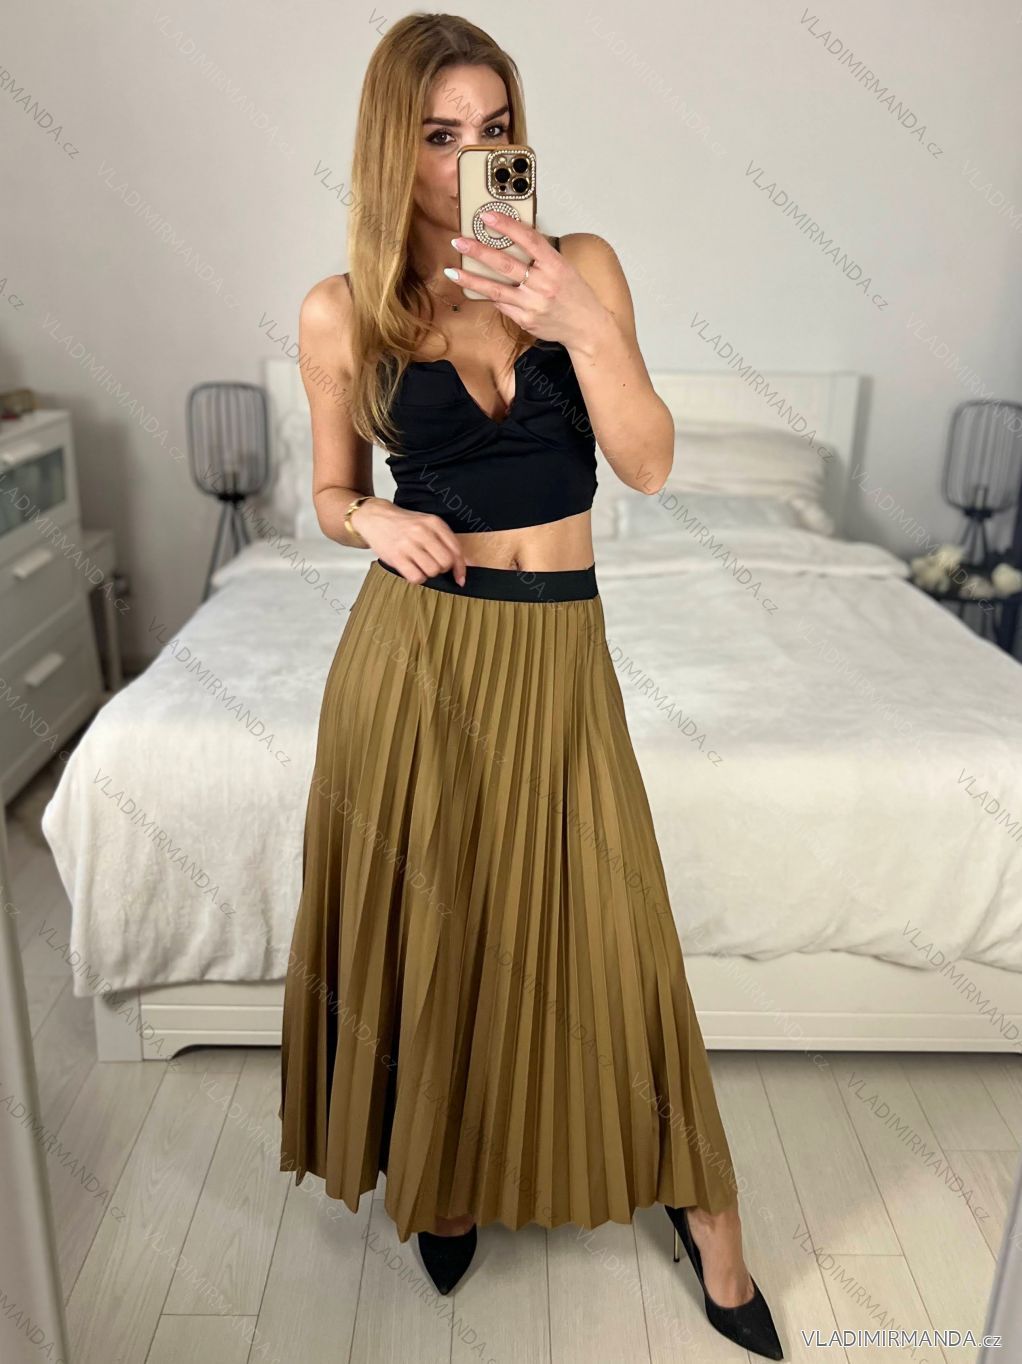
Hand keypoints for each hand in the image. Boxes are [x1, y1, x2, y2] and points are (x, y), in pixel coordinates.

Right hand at [352, 499, 467, 585]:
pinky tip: (412, 569)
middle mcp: (422, 532)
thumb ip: (446, 541)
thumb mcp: (428, 525)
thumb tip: (466, 564)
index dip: (460, 568)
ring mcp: (408, 544)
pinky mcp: (396, 556)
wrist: (376, 518)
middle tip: (433, 564)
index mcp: (434, 523)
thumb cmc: (405, 524)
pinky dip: (417, 577)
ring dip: (428, 573)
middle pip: (446, 563)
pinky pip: (416, 577)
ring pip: (432, 571)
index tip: (460, 578)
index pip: (456, 550)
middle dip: (442, 569)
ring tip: (420, 564)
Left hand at [447, 215, 606, 350]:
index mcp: (555, 265)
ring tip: (453, 271)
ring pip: (496, 290)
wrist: (587, 327)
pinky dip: (489, 296)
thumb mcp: (564, 268)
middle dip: (479, 252)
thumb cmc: (576, 295)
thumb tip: (514, 238)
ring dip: (472, 279)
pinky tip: (474, 289)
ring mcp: (533, 304)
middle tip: (460, 242)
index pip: (528, 239)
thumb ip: (541, 256)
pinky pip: (502, 306)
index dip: (506, 225)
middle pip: (505, 265)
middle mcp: (543, 284)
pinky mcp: (526, 320)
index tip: (486, 216)